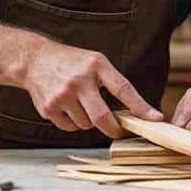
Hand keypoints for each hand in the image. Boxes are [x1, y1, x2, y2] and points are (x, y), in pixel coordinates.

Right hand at [22, 41, 161, 136]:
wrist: (35, 60)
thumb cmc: (72, 63)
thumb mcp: (95, 62)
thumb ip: (112, 82)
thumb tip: (134, 112)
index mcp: (96, 65)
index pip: (123, 89)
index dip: (141, 107)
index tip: (155, 119)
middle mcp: (79, 80)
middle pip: (102, 117)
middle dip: (113, 128)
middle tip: (118, 130)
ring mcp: (62, 95)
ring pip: (86, 124)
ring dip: (89, 121)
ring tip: (82, 105)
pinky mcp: (48, 108)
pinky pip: (70, 127)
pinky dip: (74, 123)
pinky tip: (68, 107)